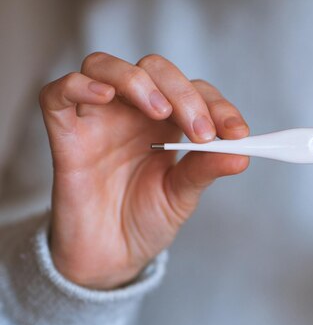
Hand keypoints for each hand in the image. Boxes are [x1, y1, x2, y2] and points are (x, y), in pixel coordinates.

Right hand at [40, 52, 249, 289]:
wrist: (111, 258)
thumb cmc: (146, 220)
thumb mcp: (182, 195)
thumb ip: (205, 169)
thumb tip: (241, 154)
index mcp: (167, 124)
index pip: (193, 91)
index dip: (217, 105)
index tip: (237, 133)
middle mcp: (132, 114)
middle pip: (153, 70)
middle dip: (183, 93)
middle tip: (201, 131)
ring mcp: (97, 120)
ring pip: (104, 66)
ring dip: (137, 80)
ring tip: (160, 112)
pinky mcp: (65, 136)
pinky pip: (58, 94)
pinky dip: (79, 85)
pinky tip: (105, 96)